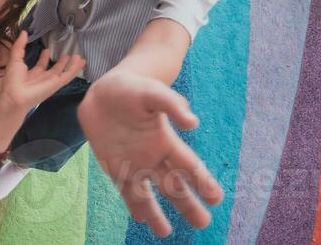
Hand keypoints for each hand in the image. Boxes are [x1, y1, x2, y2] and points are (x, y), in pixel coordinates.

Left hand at [0, 32, 86, 110]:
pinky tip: (81, 61)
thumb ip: (20, 45)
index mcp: (31, 74)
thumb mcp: (15, 58)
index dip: (44, 57)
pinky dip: (75, 68)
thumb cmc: (13, 79)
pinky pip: (68, 75)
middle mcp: (42, 78)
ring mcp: (50, 82)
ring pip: (64, 72)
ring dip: (71, 65)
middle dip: (61, 62)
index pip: (40, 65)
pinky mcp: (57, 84)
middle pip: (54, 69)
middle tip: (67, 54)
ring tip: (78, 57)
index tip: (47, 50)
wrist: (16, 95)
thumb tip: (24, 32)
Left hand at [77, 71, 222, 236]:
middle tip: (203, 223)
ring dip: (157, 214)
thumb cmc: (133, 89)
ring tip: (165, 233)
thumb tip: (192, 123)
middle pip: (175, 186)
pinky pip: (126, 190)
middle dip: (188, 205)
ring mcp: (134, 164)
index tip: (216, 198)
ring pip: (149, 194)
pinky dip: (133, 205)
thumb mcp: (152, 92)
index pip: (189, 166)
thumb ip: (172, 105)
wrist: (104, 92)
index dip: (203, 182)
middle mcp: (154, 157)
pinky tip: (141, 218)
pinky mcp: (115, 167)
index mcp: (166, 141)